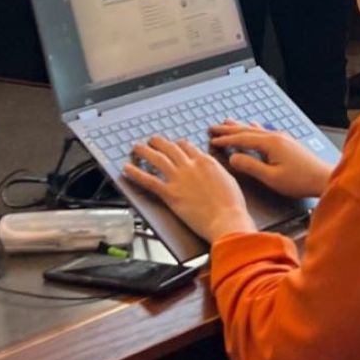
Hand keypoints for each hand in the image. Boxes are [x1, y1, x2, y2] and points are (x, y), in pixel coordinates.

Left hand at [122, 135, 255, 243]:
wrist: (226, 219)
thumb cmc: (232, 205)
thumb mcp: (228, 180)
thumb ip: (216, 171)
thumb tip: (212, 169)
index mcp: (205, 161)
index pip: (187, 146)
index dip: (177, 144)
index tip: (173, 145)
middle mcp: (190, 166)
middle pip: (169, 147)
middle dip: (158, 142)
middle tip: (151, 140)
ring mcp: (179, 179)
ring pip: (157, 159)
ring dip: (144, 151)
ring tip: (136, 147)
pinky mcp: (170, 194)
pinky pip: (148, 180)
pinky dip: (135, 173)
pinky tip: (127, 169)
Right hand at [209, 122, 334, 199]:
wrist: (324, 178)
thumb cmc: (300, 180)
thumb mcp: (271, 178)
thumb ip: (250, 166)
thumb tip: (233, 158)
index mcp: (270, 143)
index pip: (242, 139)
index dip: (225, 140)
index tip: (212, 140)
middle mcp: (275, 136)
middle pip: (246, 130)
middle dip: (229, 129)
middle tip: (213, 127)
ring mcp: (282, 138)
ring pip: (255, 129)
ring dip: (240, 126)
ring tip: (228, 122)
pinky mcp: (288, 142)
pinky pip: (264, 131)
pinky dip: (253, 129)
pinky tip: (254, 126)